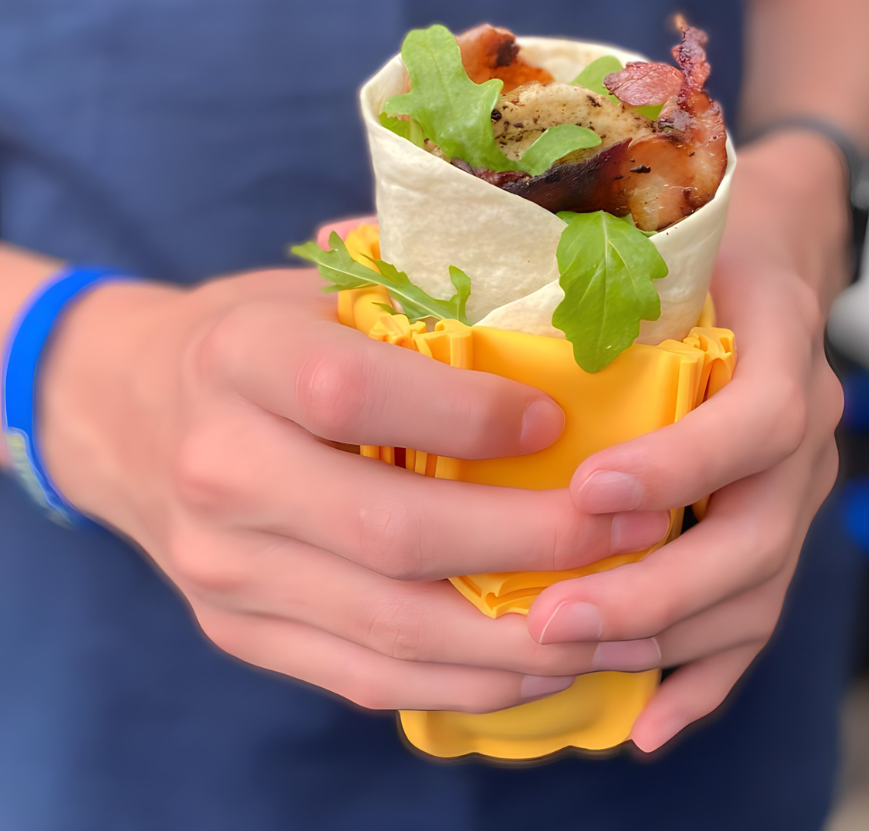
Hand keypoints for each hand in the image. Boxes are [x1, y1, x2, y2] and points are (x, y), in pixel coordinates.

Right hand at [36, 238, 669, 714]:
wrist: (126, 413)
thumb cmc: (252, 340)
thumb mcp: (310, 292)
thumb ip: (410, 294)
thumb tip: (552, 300)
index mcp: (240, 362)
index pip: (357, 393)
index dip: (472, 415)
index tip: (563, 420)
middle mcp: (220, 473)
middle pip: (394, 533)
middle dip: (536, 541)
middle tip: (637, 530)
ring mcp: (225, 570)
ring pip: (394, 627)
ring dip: (525, 636)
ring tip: (627, 619)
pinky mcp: (240, 632)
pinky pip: (366, 676)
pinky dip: (469, 680)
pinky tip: (547, 660)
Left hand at [525, 133, 848, 750]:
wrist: (770, 252)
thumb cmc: (690, 237)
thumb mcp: (643, 216)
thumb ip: (529, 226)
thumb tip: (338, 235)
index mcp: (781, 337)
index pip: (759, 413)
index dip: (681, 461)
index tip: (586, 489)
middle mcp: (808, 422)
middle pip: (760, 531)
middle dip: (654, 586)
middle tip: (549, 617)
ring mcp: (799, 484)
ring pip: (755, 588)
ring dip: (661, 635)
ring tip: (564, 655)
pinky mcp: (780, 526)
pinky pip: (758, 617)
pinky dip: (706, 675)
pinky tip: (646, 724)